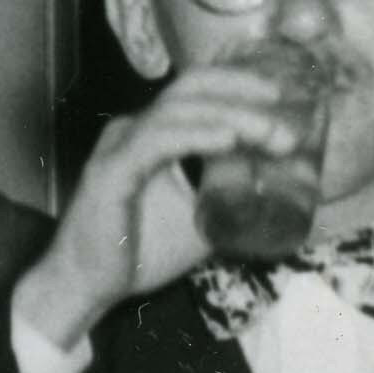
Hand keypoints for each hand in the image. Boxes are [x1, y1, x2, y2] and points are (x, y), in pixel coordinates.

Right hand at [25, 50, 329, 358]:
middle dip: (245, 90)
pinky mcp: (111, 172)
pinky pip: (158, 141)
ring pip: (180, 110)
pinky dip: (196, 136)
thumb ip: (232, 194)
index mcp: (151, 134)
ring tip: (272, 135)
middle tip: (287, 109)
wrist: (86, 286)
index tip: (288, 101)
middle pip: (192, 86)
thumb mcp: (202, 216)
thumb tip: (288, 189)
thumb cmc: (138, 252)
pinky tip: (229, 141)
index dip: (245, 87)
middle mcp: (133, 130)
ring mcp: (120, 147)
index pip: (200, 91)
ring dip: (233, 117)